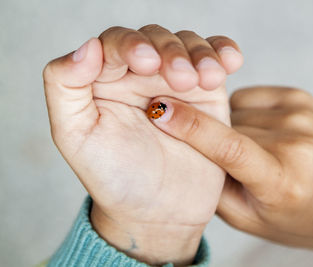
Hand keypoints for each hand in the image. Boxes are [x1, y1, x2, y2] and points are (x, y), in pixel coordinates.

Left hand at [43, 25, 242, 264]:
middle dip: (170, 51)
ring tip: (206, 81)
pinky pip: (216, 62)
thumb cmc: (115, 178)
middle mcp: (140, 75)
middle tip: (180, 81)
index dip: (131, 44)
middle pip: (156, 37)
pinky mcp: (206, 94)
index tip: (146, 64)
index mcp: (105, 78)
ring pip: (189, 44)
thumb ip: (65, 86)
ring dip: (200, 54)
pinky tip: (230, 60)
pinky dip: (223, 53)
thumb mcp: (75, 136)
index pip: (116, 42)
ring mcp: (175, 82)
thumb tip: (87, 45)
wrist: (159, 211)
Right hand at [149, 86, 312, 266]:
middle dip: (213, 138)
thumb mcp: (247, 217)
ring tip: (254, 149)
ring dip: (231, 126)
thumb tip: (184, 143)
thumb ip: (214, 184)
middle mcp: (296, 143)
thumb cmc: (292, 215)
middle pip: (228, 127)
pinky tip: (261, 133)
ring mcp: (300, 115)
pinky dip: (244, 113)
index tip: (159, 110)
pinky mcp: (299, 96)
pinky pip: (248, 97)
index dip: (192, 127)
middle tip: (227, 161)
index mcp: (281, 180)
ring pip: (235, 111)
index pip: (230, 148)